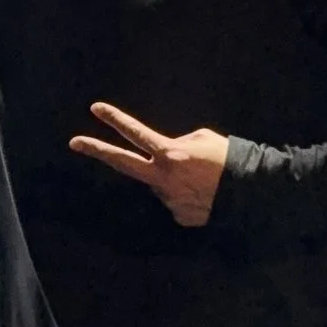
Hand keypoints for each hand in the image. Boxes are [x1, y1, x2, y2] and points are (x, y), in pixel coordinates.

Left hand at [70, 101, 228, 226]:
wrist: (251, 193)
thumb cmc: (230, 159)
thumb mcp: (203, 138)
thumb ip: (177, 144)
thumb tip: (165, 156)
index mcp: (169, 153)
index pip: (136, 133)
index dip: (115, 119)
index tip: (95, 108)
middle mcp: (162, 178)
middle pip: (123, 163)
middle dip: (97, 150)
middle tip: (74, 142)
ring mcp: (168, 200)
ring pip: (161, 185)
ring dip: (174, 179)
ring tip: (202, 179)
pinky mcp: (179, 217)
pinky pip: (177, 202)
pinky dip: (187, 196)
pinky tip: (206, 195)